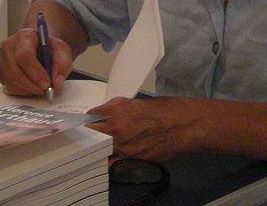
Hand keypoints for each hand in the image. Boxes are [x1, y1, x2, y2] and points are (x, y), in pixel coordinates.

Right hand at [0, 28, 72, 96]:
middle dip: (32, 85)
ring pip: (11, 82)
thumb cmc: (48, 47)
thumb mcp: (62, 50)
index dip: (36, 73)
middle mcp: (9, 46)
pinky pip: (8, 87)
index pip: (25, 55)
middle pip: (15, 71)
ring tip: (40, 88)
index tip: (47, 84)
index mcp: (25, 36)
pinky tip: (31, 86)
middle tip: (45, 90)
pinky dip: (22, 91)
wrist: (40, 47)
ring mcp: (1, 59)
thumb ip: (63, 63)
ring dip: (28, 90)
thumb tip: (56, 82)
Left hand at [87, 96, 205, 160]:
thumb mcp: (137, 102)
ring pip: (96, 151)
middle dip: (87, 135)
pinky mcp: (129, 159)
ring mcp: (121, 145)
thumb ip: (118, 109)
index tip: (85, 124)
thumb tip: (105, 115)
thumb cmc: (163, 110)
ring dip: (94, 150)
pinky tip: (108, 160)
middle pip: (89, 134)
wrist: (181, 125)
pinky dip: (108, 163)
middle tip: (86, 137)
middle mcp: (116, 127)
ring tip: (94, 150)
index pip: (91, 116)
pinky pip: (111, 164)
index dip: (87, 120)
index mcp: (116, 109)